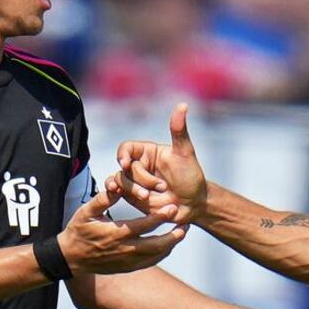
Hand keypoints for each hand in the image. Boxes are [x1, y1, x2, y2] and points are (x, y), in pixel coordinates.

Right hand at [62, 180, 184, 274]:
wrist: (71, 258)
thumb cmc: (78, 232)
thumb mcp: (86, 212)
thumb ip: (103, 198)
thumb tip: (117, 185)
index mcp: (116, 234)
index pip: (143, 225)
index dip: (160, 217)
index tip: (173, 208)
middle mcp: (125, 250)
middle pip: (156, 245)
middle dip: (173, 235)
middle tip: (186, 224)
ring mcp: (128, 261)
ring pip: (156, 255)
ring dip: (171, 244)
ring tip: (183, 232)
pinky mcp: (128, 268)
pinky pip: (151, 262)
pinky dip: (163, 254)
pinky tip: (170, 244)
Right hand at [115, 103, 208, 224]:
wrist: (194, 204)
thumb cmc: (191, 176)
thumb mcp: (185, 153)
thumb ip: (179, 131)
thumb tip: (182, 104)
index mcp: (148, 152)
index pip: (127, 148)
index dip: (123, 154)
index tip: (126, 164)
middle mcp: (138, 165)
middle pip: (125, 168)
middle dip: (142, 179)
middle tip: (162, 187)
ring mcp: (134, 181)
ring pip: (120, 181)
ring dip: (133, 189)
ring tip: (148, 197)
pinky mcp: (131, 196)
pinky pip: (117, 194)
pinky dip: (114, 193)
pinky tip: (115, 193)